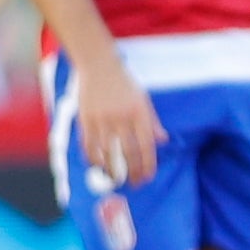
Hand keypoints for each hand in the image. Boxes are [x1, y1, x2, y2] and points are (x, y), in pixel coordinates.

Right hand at [71, 56, 161, 191]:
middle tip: (133, 184)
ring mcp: (102, 119)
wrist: (98, 65)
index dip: (147, 165)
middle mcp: (122, 117)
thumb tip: (163, 141)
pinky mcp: (86, 119)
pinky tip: (97, 166)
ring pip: (108, 153)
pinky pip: (89, 145)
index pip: (147, 146)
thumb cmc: (123, 82)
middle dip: (132, 173)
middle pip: (129, 154)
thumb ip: (152, 121)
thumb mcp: (143, 99)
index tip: (147, 177)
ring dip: (112, 171)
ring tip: (115, 179)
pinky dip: (93, 159)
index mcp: (139, 113)